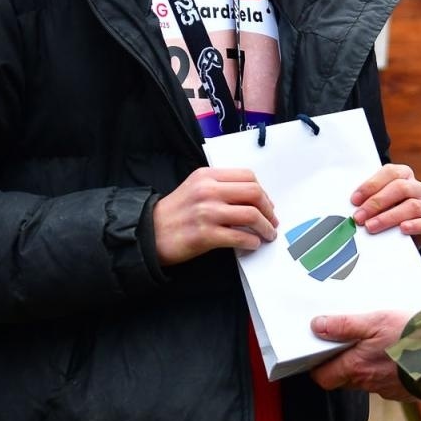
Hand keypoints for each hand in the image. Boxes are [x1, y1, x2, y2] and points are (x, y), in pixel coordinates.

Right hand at [153, 167, 276, 266]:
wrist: (149, 233)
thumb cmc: (174, 213)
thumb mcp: (195, 188)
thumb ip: (220, 187)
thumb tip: (252, 199)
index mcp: (207, 176)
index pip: (247, 176)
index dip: (263, 192)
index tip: (266, 204)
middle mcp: (208, 191)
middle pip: (254, 193)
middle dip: (269, 209)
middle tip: (272, 221)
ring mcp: (207, 212)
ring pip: (251, 215)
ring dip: (265, 227)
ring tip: (267, 235)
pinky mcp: (206, 234)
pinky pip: (240, 237)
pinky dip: (252, 242)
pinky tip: (252, 245)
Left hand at [310, 311, 413, 400]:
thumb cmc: (412, 337)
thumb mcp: (376, 321)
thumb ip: (345, 325)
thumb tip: (317, 327)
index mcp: (356, 368)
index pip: (323, 378)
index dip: (317, 366)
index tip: (318, 351)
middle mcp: (369, 383)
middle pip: (344, 378)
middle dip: (342, 362)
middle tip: (346, 341)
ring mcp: (388, 389)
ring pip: (367, 378)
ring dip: (367, 363)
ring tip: (375, 341)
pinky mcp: (405, 389)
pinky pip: (388, 379)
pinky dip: (388, 368)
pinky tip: (397, 351)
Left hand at [350, 163, 420, 244]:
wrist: (403, 229)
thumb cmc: (384, 209)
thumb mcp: (375, 199)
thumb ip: (366, 197)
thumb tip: (352, 205)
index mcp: (403, 174)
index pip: (390, 172)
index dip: (371, 185)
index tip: (354, 200)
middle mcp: (416, 187)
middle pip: (400, 188)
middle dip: (376, 203)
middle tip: (359, 217)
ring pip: (412, 206)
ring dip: (389, 217)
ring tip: (371, 227)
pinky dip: (414, 225)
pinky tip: (402, 229)